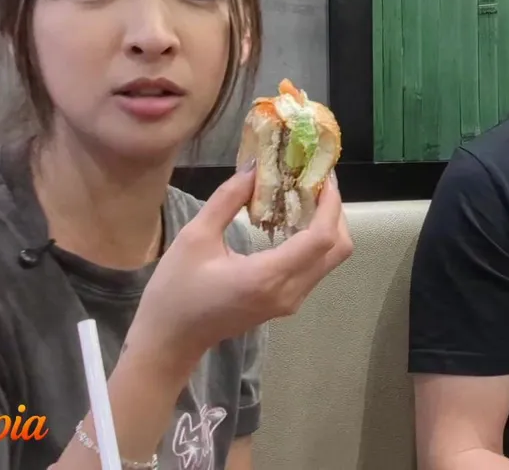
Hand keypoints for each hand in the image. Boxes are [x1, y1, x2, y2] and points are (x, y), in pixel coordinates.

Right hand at [123, 161, 353, 379]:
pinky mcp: (286, 304)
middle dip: (334, 211)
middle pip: (338, 249)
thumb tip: (255, 167)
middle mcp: (289, 292)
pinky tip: (295, 219)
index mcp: (268, 276)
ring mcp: (291, 302)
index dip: (330, 203)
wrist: (171, 340)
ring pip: (330, 259)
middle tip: (316, 180)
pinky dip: (315, 241)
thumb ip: (227, 200)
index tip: (324, 174)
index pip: (322, 237)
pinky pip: (315, 268)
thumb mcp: (195, 237)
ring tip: (306, 194)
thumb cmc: (176, 291)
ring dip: (327, 225)